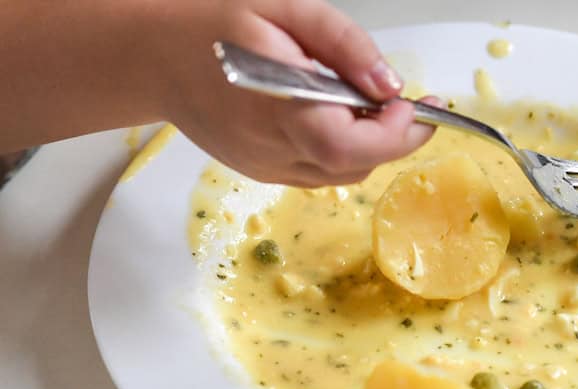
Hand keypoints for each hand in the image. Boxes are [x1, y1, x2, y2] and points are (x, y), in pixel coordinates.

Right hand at [151, 0, 434, 185]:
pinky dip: (342, 152)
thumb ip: (344, 45)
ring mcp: (265, 166)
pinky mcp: (263, 173)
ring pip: (342, 175)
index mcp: (276, 103)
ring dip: (370, 147)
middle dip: (394, 140)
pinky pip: (320, 174)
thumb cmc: (218, 24)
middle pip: (353, 167)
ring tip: (364, 104)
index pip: (347, 145)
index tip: (415, 105)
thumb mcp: (288, 10)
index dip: (394, 135)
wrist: (155, 55)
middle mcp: (270, 146)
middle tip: (407, 105)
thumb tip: (390, 85)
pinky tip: (333, 117)